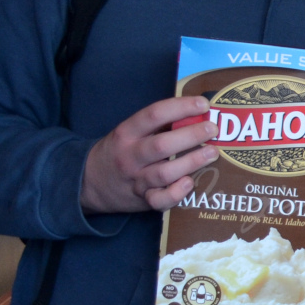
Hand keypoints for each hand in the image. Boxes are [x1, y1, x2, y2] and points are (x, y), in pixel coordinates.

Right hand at [80, 96, 218, 214]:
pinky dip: (176, 194)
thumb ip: (158, 124)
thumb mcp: (130, 132)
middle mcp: (130, 156)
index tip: (203, 104)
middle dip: (191, 135)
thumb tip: (199, 111)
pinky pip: (160, 200)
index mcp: (127, 133)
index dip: (181, 107)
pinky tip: (190, 183)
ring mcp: (136, 180)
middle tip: (213, 129)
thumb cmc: (121, 151)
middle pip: (161, 145)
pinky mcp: (143, 200)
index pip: (154, 115)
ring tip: (212, 152)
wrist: (90, 182)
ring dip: (191, 162)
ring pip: (164, 173)